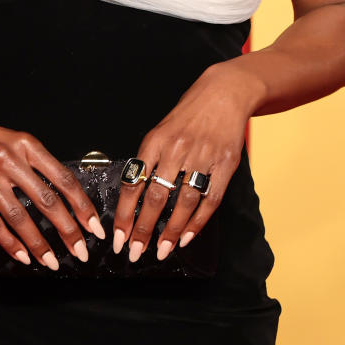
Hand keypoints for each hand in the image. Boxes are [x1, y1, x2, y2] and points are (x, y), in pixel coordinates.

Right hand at [0, 97, 104, 269]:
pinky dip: (10, 243)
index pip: (63, 179)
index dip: (82, 206)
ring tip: (51, 261)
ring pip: (20, 217)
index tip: (93, 226)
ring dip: (39, 244)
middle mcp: (9, 160)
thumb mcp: (14, 141)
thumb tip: (63, 196)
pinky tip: (22, 255)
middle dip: (67, 231)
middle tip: (80, 251)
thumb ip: (36, 164)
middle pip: (47, 201)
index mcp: (26, 145)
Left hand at [111, 62, 261, 262]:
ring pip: (183, 201)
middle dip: (143, 229)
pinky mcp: (225, 164)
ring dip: (171, 231)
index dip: (125, 213)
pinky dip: (198, 221)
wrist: (225, 92)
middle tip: (135, 252)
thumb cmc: (189, 115)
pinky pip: (210, 199)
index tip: (119, 237)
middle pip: (155, 196)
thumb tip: (134, 198)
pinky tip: (187, 236)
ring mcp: (203, 156)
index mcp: (155, 141)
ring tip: (161, 250)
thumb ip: (149, 161)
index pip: (133, 182)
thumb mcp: (161, 131)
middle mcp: (177, 149)